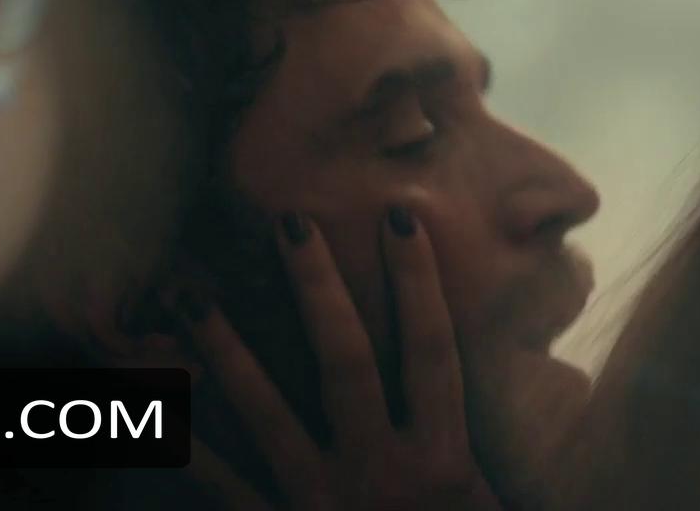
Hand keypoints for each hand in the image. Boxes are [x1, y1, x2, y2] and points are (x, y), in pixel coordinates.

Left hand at [181, 206, 501, 510]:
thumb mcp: (493, 508)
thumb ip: (487, 460)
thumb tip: (547, 395)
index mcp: (443, 461)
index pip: (433, 350)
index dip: (418, 283)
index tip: (401, 217)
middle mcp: (380, 470)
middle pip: (347, 361)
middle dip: (318, 290)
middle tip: (288, 223)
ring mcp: (322, 502)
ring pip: (268, 413)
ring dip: (227, 351)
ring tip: (188, 295)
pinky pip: (227, 488)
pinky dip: (189, 449)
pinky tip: (152, 409)